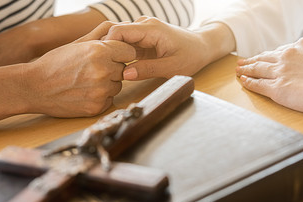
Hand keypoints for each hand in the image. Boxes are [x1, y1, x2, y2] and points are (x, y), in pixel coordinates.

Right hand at [24, 39, 135, 116]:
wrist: (34, 87)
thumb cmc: (56, 62)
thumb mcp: (78, 42)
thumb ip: (102, 32)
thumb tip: (122, 25)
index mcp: (100, 52)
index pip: (129, 52)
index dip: (120, 53)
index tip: (109, 56)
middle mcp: (103, 72)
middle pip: (124, 70)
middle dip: (112, 69)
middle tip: (91, 70)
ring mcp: (101, 91)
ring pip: (117, 86)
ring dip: (107, 84)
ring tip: (85, 81)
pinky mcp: (97, 107)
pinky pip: (109, 100)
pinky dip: (100, 98)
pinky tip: (84, 93)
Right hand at [102, 17, 223, 79]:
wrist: (202, 47)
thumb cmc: (191, 56)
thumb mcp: (172, 67)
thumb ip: (148, 70)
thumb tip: (125, 75)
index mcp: (151, 29)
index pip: (119, 31)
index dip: (107, 46)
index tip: (103, 63)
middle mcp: (144, 25)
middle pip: (115, 32)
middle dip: (106, 49)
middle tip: (100, 68)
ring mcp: (142, 30)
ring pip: (118, 38)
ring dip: (112, 52)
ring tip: (105, 68)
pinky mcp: (142, 38)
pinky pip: (125, 42)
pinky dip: (118, 53)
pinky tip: (114, 66)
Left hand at [237, 37, 302, 116]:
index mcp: (302, 46)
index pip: (280, 50)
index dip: (269, 55)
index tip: (263, 57)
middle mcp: (287, 56)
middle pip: (264, 57)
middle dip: (253, 60)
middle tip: (243, 62)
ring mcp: (280, 72)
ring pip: (257, 69)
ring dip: (246, 69)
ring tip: (239, 70)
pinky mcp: (276, 88)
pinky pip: (257, 84)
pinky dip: (248, 82)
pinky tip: (243, 81)